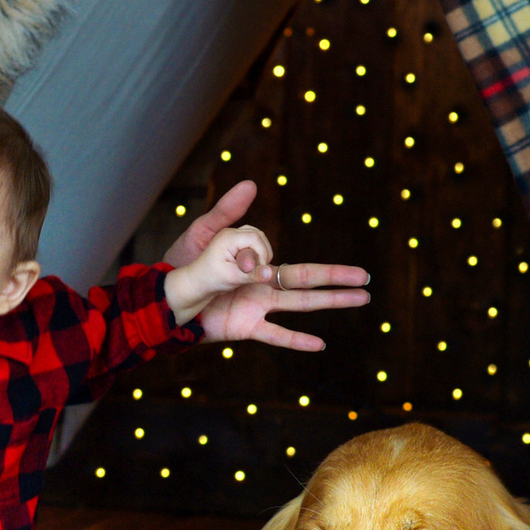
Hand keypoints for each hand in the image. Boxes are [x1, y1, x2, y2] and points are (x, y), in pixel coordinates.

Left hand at [166, 179, 371, 349]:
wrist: (163, 299)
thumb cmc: (182, 265)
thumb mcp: (203, 233)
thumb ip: (228, 213)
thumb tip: (251, 184)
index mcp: (254, 260)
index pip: (272, 254)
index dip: (258, 255)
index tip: (239, 262)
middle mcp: (262, 283)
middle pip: (306, 277)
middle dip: (336, 276)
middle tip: (367, 276)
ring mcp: (257, 305)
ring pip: (301, 303)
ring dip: (331, 301)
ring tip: (363, 299)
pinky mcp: (245, 327)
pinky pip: (275, 335)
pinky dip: (297, 340)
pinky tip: (321, 344)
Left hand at [178, 225, 275, 313]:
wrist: (196, 282)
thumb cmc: (210, 280)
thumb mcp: (232, 278)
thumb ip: (252, 274)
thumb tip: (269, 273)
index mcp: (228, 237)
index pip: (256, 238)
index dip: (263, 254)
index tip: (259, 270)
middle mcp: (230, 232)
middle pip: (259, 235)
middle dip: (263, 252)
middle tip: (258, 270)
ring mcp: (231, 235)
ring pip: (257, 237)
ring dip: (261, 252)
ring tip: (255, 268)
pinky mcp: (234, 241)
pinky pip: (252, 241)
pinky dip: (256, 251)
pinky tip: (250, 265)